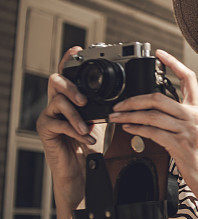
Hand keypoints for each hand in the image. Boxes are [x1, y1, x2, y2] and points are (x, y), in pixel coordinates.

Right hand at [36, 46, 103, 207]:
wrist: (80, 169)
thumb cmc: (90, 142)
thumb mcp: (102, 119)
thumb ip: (107, 105)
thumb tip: (130, 94)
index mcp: (71, 97)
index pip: (67, 74)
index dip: (69, 60)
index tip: (77, 49)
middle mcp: (57, 102)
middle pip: (56, 82)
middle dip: (71, 86)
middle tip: (84, 99)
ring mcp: (49, 115)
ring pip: (57, 102)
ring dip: (76, 114)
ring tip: (89, 126)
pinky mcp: (45, 130)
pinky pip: (59, 124)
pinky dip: (76, 131)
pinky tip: (88, 139)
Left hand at [108, 50, 197, 209]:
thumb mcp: (196, 132)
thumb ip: (179, 119)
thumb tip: (154, 112)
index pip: (188, 79)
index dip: (174, 63)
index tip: (159, 54)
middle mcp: (194, 117)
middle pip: (160, 97)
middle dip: (134, 99)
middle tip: (120, 103)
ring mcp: (187, 130)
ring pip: (153, 115)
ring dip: (129, 115)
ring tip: (116, 116)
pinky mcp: (179, 144)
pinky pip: (153, 132)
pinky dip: (136, 128)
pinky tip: (127, 128)